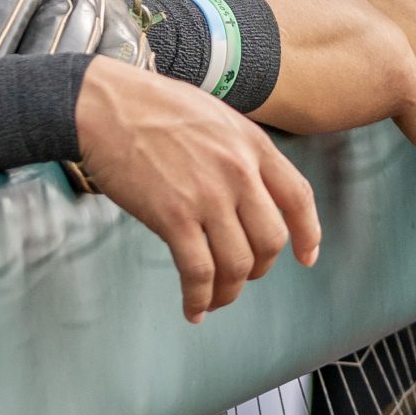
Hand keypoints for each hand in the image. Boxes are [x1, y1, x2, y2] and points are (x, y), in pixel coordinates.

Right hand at [74, 57, 320, 322]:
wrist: (107, 106)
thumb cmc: (154, 107)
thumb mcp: (216, 117)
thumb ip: (239, 150)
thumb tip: (250, 188)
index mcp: (253, 144)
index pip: (298, 197)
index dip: (308, 233)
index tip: (307, 257)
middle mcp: (238, 172)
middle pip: (271, 240)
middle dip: (260, 267)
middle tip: (242, 274)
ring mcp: (208, 196)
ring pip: (238, 264)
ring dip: (229, 291)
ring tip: (214, 298)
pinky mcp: (174, 217)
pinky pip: (198, 272)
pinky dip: (199, 299)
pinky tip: (192, 308)